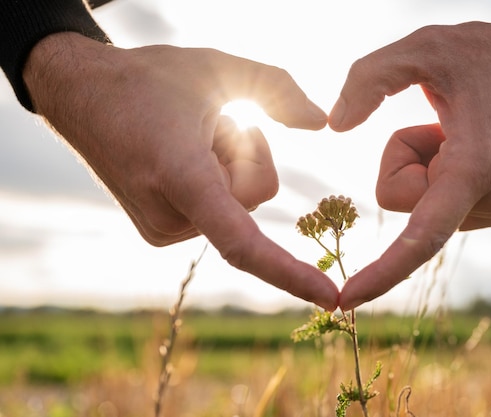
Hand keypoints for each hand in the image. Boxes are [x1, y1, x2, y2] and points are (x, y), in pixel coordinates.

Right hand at [23, 32, 338, 309]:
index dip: (291, 273)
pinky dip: (215, 182)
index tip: (331, 299)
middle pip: (254, 195)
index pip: (243, 243)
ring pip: (238, 205)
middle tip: (206, 122)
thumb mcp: (218, 66)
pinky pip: (218, 212)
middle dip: (247, 152)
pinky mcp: (158, 231)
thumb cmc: (150, 79)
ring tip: (185, 138)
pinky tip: (180, 156)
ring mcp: (160, 229)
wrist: (83, 95)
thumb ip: (278, 88)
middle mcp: (167, 215)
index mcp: (180, 175)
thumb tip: (322, 123)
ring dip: (228, 165)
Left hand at [329, 0, 490, 309]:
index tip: (347, 300)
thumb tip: (334, 127)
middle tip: (442, 123)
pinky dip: (438, 170)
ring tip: (460, 130)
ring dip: (424, 164)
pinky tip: (466, 142)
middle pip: (402, 200)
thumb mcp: (423, 47)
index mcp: (476, 166)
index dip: (382, 271)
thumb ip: (368, 79)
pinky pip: (437, 201)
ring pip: (419, 202)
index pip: (421, 236)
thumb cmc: (487, 53)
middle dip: (403, 160)